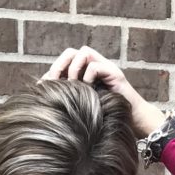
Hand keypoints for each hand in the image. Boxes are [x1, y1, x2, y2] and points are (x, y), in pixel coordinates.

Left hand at [38, 45, 165, 138]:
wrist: (132, 122)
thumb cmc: (105, 118)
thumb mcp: (81, 108)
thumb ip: (67, 100)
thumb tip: (42, 98)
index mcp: (83, 74)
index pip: (64, 62)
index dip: (52, 71)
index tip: (43, 87)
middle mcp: (93, 67)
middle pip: (71, 52)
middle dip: (60, 65)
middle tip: (55, 83)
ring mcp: (105, 68)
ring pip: (84, 52)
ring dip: (74, 68)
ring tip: (73, 85)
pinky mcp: (115, 74)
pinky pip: (96, 66)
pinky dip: (88, 76)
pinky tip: (88, 90)